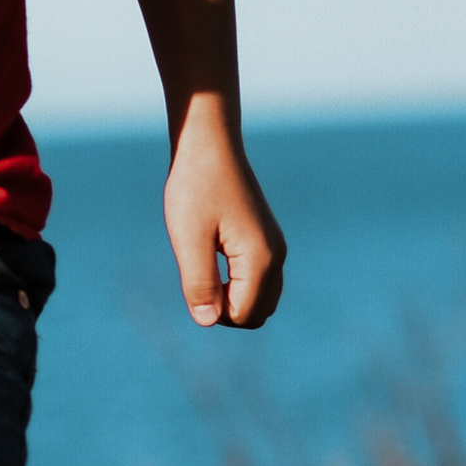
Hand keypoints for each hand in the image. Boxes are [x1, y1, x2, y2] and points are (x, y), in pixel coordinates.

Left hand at [163, 109, 285, 329]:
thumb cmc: (195, 187)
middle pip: (257, 314)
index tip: (193, 276)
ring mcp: (274, 246)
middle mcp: (277, 256)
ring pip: (261, 298)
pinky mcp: (266, 238)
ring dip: (231, 295)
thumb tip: (208, 322)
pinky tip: (212, 253)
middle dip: (226, 309)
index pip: (242, 316)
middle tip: (197, 273)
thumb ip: (199, 282)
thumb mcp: (189, 238)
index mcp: (261, 260)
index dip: (213, 311)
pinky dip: (237, 281)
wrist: (209, 143)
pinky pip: (258, 279)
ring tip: (204, 263)